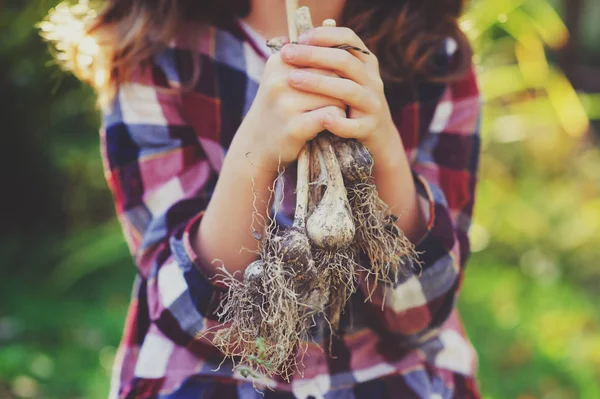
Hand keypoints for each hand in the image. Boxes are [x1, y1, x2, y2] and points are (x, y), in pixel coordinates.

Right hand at [234, 51, 346, 172]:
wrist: (256, 143)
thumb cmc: (279, 107)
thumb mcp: (284, 76)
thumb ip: (307, 58)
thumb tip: (334, 32)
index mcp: (280, 61)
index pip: (325, 55)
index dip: (335, 71)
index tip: (331, 84)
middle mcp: (280, 80)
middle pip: (333, 74)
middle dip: (340, 88)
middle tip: (335, 101)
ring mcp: (286, 104)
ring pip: (335, 96)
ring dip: (340, 105)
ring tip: (331, 113)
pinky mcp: (294, 127)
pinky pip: (331, 116)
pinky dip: (337, 121)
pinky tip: (331, 125)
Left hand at [280, 27, 401, 165]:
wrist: (376, 137)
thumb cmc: (348, 104)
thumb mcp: (341, 79)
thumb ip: (322, 62)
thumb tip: (285, 42)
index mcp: (365, 62)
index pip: (348, 38)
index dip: (324, 35)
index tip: (299, 38)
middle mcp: (372, 80)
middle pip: (345, 61)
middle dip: (314, 56)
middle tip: (287, 55)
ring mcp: (373, 104)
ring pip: (349, 90)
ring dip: (320, 84)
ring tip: (293, 80)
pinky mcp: (370, 127)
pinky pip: (355, 125)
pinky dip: (340, 123)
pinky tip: (322, 119)